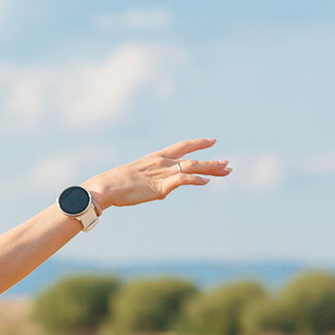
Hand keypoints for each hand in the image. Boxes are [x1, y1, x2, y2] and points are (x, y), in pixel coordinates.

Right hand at [84, 138, 231, 208]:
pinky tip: (206, 182)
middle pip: (192, 158)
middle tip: (228, 164)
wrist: (106, 187)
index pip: (181, 146)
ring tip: (225, 170)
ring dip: (211, 168)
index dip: (198, 143)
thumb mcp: (137, 179)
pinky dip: (196, 180)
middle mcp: (162, 163)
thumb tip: (163, 193)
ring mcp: (162, 173)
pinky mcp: (161, 186)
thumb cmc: (116, 185)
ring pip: (192, 167)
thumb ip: (153, 184)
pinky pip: (183, 180)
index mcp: (155, 158)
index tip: (212, 141)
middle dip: (211, 161)